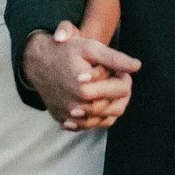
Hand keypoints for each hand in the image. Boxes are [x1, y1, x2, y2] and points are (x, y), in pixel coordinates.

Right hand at [21, 25, 139, 130]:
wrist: (37, 62)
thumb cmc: (65, 52)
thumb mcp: (90, 48)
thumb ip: (115, 58)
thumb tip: (137, 66)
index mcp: (85, 89)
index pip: (121, 89)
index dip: (125, 77)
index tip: (122, 71)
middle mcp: (77, 106)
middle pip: (116, 106)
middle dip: (122, 92)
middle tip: (118, 79)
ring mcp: (70, 116)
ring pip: (104, 119)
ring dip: (113, 105)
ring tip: (110, 90)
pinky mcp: (64, 120)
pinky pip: (89, 126)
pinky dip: (99, 117)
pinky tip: (100, 103)